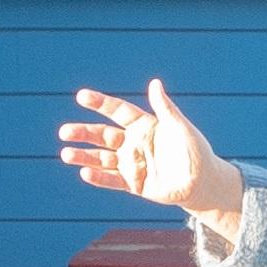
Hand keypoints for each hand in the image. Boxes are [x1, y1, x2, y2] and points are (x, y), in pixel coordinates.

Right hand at [56, 79, 245, 232]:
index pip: (118, 111)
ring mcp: (132, 163)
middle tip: (64, 131)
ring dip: (83, 155)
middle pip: (103, 135)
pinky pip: (112, 179)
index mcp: (144, 125)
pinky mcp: (134, 183)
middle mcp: (134, 143)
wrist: (202, 182)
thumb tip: (154, 83)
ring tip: (65, 154)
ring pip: (102, 158)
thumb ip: (165, 108)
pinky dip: (98, 177)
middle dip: (83, 132)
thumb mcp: (181, 128)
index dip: (100, 103)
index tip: (82, 96)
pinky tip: (84, 173)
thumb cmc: (195, 151)